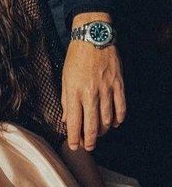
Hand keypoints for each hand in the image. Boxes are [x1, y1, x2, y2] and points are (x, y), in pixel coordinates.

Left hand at [62, 16, 124, 151]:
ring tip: (99, 134)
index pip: (74, 122)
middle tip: (88, 147)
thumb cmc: (76, 57)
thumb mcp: (65, 78)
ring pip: (107, 119)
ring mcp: (107, 90)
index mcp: (75, 92)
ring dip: (103, 130)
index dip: (74, 138)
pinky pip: (121, 108)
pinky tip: (114, 123)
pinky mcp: (118, 85)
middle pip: (92, 126)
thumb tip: (66, 119)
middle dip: (90, 141)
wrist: (93, 38)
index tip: (74, 146)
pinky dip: (118, 119)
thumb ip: (66, 100)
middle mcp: (91, 94)